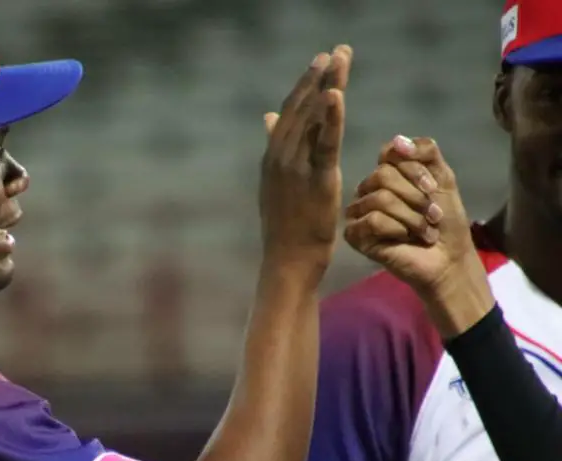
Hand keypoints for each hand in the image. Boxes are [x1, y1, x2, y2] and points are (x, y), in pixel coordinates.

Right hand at [258, 45, 352, 277]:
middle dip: (318, 77)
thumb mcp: (277, 185)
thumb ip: (275, 148)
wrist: (288, 261)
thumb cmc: (287, 228)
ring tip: (340, 60)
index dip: (306, 85)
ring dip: (327, 85)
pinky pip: (325, 141)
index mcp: (272, 157)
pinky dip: (330, 116)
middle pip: (301, 108)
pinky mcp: (316, 180)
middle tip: (335, 50)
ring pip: (313, 119)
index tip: (321, 61)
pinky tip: (337, 93)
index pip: (291, 112)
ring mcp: (295, 168)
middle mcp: (279, 157)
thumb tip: (269, 117)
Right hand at [344, 135, 495, 336]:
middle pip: (382, 175)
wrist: (448, 257)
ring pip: (379, 199)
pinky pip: (371, 220)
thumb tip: (398, 140)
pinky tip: (404, 239)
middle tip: (432, 215)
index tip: (432, 187)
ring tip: (424, 231)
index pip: (389, 154)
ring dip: (411, 217)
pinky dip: (396, 230)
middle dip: (415, 197)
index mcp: (388, 173)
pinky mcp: (355, 235)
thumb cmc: (446, 221)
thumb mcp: (443, 178)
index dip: (413, 169)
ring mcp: (360, 212)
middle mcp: (370, 190)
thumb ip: (426, 151)